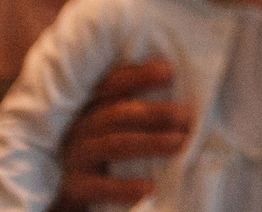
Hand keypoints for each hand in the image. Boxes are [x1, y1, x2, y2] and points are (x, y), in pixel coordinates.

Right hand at [55, 61, 188, 210]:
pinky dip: (124, 188)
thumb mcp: (120, 122)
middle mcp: (82, 126)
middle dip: (154, 113)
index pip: (114, 84)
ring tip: (179, 143)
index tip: (169, 72)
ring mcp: (76, 156)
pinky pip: (98, 187)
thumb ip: (140, 105)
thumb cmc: (110, 146)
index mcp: (94, 105)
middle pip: (117, 113)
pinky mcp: (75, 187)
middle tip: (186, 116)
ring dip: (149, 143)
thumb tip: (181, 87)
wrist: (76, 189)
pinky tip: (149, 188)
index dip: (139, 76)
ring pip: (113, 145)